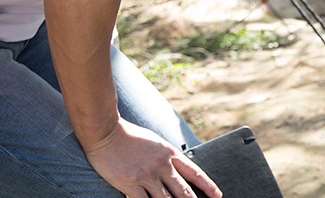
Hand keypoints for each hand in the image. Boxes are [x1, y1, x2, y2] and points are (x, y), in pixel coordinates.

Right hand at [83, 119, 220, 197]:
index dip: (208, 186)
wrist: (107, 132)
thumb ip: (167, 156)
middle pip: (183, 191)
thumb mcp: (156, 142)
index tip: (217, 195)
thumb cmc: (130, 136)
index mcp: (170, 153)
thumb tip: (178, 169)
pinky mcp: (130, 184)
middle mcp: (162, 166)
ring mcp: (146, 176)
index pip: (195, 173)